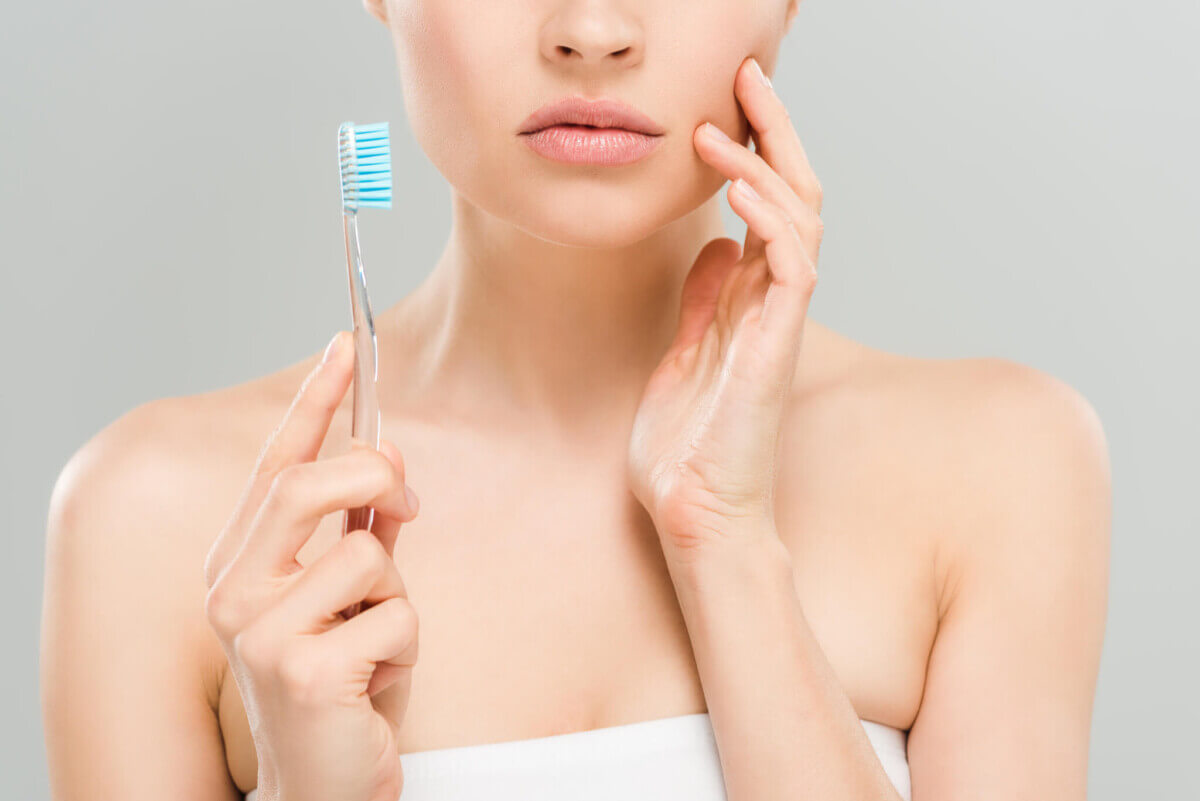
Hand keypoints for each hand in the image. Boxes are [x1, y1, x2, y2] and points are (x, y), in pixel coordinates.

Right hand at [203, 330, 420, 800]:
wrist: (324, 780)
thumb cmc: (340, 681)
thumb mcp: (351, 596)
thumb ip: (359, 530)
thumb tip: (388, 462)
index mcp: (242, 563)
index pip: (277, 465)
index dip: (314, 401)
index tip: (346, 345)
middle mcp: (234, 590)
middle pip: (308, 485)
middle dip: (373, 478)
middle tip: (405, 503)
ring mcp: (259, 631)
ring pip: (369, 555)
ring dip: (398, 597)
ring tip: (375, 641)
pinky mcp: (301, 669)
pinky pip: (396, 615)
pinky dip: (406, 645)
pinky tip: (376, 680)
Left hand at [627, 56, 822, 565]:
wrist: (694, 514)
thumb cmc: (687, 449)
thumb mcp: (684, 354)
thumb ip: (705, 302)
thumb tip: (714, 249)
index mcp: (751, 302)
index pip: (768, 207)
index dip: (755, 152)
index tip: (725, 106)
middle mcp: (774, 304)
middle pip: (793, 197)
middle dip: (774, 134)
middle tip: (746, 79)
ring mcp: (780, 323)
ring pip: (800, 220)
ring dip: (764, 165)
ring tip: (720, 128)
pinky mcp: (777, 345)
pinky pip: (791, 265)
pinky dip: (769, 218)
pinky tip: (738, 186)